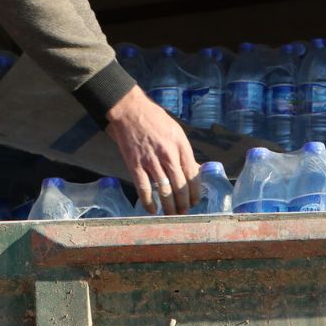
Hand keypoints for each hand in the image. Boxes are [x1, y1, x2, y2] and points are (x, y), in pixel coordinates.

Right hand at [104, 86, 199, 214]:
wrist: (130, 111)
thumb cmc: (155, 119)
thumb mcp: (176, 131)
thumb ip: (184, 151)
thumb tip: (194, 170)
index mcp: (180, 146)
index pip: (192, 175)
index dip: (195, 192)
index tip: (195, 201)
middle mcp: (168, 155)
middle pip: (180, 186)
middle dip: (184, 203)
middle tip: (184, 212)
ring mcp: (151, 161)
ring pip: (164, 191)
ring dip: (169, 207)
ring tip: (172, 215)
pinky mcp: (135, 164)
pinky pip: (144, 189)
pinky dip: (149, 202)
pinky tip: (153, 210)